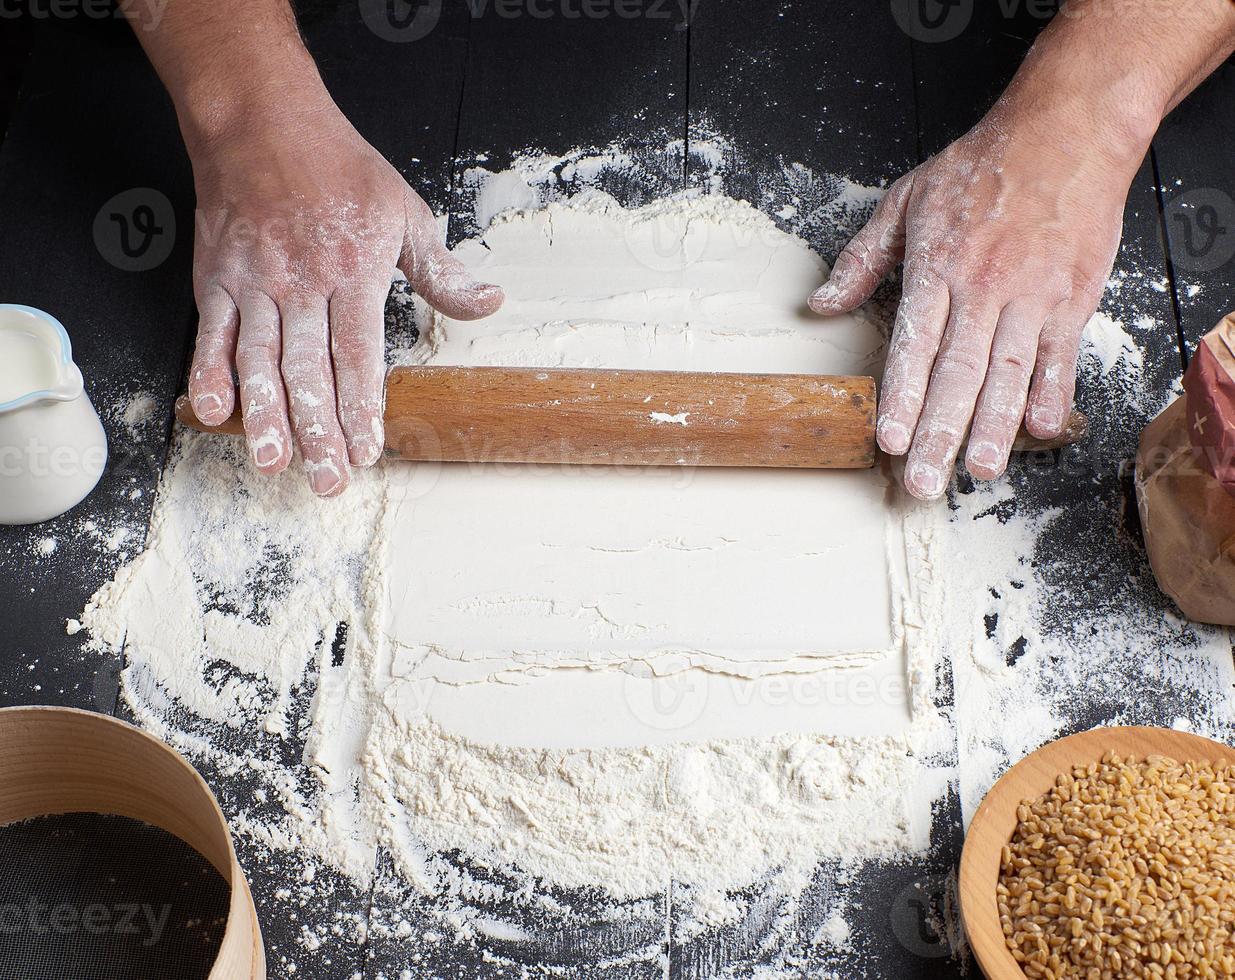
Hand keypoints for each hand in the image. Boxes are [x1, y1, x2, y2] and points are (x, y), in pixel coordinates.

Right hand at [185, 98, 501, 496]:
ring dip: (266, 417)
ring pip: (260, 362)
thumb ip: (441, 270)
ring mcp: (256, 284)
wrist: (262, 122)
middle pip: (309, 371)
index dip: (361, 407)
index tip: (367, 450)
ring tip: (274, 463)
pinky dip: (210, 373)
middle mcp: (302, 284)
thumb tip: (488, 302)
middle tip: (327, 482)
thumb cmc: (339, 168)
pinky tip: (215, 413)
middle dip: (318, 431)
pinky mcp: (218, 280)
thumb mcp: (405, 212)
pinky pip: (213, 334)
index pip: (358, 355)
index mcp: (353, 273)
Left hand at [807, 106, 1143, 499]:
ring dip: (993, 426)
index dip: (900, 396)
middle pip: (957, 373)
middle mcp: (983, 288)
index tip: (887, 439)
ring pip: (1008, 372)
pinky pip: (1060, 354)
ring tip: (979, 471)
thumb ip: (862, 258)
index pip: (913, 346)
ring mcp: (1031, 295)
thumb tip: (821, 304)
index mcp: (937, 268)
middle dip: (939, 432)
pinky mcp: (1072, 297)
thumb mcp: (906, 200)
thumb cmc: (984, 165)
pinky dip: (1052, 392)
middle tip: (923, 481)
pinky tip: (1041, 429)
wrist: (1067, 131)